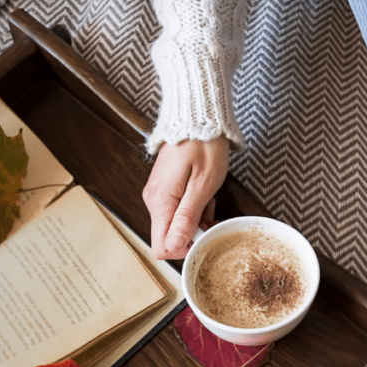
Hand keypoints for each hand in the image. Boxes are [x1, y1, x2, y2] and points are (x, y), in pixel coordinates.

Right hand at [143, 137, 229, 259]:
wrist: (198, 118)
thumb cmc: (204, 145)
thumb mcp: (202, 184)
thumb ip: (187, 217)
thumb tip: (174, 245)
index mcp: (160, 202)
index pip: (161, 248)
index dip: (184, 248)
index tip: (204, 235)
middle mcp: (153, 201)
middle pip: (169, 237)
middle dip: (194, 233)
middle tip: (213, 215)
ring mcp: (158, 194)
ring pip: (176, 224)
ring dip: (197, 219)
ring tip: (210, 200)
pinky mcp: (164, 189)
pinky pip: (177, 210)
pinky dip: (194, 209)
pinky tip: (204, 195)